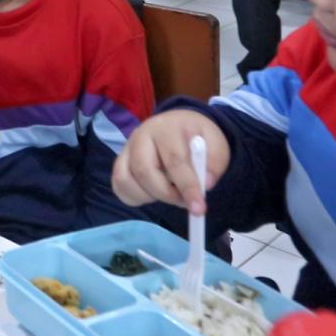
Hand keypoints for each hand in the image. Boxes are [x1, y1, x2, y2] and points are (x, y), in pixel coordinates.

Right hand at [111, 109, 229, 212]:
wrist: (180, 127)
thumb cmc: (197, 137)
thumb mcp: (216, 143)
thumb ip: (215, 161)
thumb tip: (205, 183)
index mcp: (166, 127)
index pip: (174, 159)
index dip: (187, 186)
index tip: (199, 208)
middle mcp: (140, 135)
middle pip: (143, 170)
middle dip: (166, 194)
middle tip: (184, 202)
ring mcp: (126, 148)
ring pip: (126, 179)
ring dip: (150, 196)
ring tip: (170, 193)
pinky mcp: (120, 162)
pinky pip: (119, 186)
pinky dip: (135, 197)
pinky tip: (154, 194)